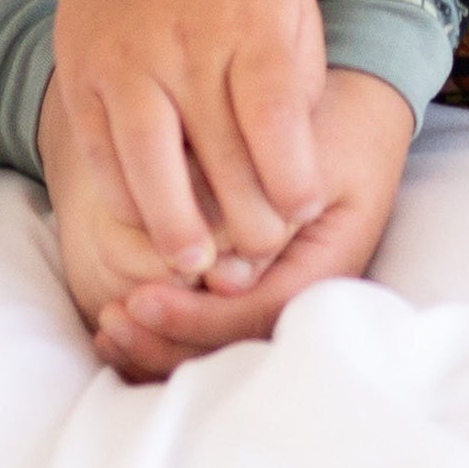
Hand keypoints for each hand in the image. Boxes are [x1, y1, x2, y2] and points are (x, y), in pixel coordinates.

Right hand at [45, 0, 326, 300]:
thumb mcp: (288, 0)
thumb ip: (296, 77)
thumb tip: (295, 165)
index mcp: (250, 22)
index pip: (273, 114)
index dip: (291, 175)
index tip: (303, 212)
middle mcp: (185, 43)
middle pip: (216, 152)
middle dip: (243, 218)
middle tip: (259, 257)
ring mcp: (125, 63)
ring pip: (148, 163)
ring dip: (174, 226)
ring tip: (195, 266)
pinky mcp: (81, 79)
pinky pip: (99, 155)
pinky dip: (123, 198)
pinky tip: (146, 223)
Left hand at [85, 70, 416, 379]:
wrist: (359, 117)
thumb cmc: (335, 129)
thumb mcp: (317, 158)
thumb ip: (271, 213)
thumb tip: (220, 280)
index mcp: (326, 274)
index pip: (254, 318)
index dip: (193, 318)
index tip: (137, 297)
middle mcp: (302, 300)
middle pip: (229, 349)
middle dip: (165, 341)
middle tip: (112, 318)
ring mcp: (276, 299)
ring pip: (214, 350)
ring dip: (158, 346)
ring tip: (109, 325)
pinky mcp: (253, 292)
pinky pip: (206, 331)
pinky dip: (163, 335)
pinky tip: (119, 328)